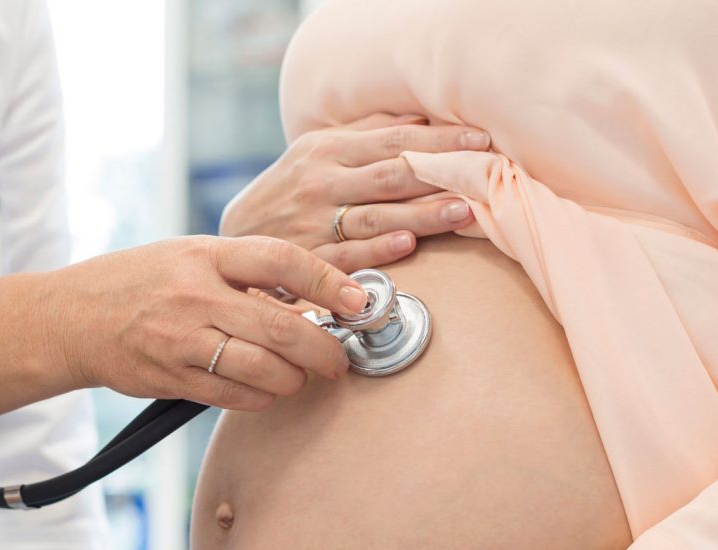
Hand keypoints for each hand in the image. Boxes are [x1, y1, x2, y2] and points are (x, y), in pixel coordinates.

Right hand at [50, 235, 367, 410]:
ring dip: (295, 379)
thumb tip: (312, 299)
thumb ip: (246, 273)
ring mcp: (181, 339)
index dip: (328, 282)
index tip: (358, 300)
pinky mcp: (171, 377)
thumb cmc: (141, 281)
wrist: (71, 317)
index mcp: (205, 254)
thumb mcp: (191, 256)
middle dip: (324, 350)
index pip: (281, 260)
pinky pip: (234, 397)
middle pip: (281, 328)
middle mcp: (195, 295)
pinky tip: (267, 389)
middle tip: (339, 360)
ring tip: (302, 376)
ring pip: (263, 370)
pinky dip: (263, 397)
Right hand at [221, 114, 490, 271]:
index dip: (439, 140)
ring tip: (461, 213)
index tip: (479, 139)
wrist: (236, 236)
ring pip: (376, 215)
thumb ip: (365, 136)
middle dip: (439, 173)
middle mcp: (321, 183)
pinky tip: (408, 246)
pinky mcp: (309, 260)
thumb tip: (419, 121)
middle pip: (390, 175)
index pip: (393, 141)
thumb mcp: (316, 152)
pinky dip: (379, 250)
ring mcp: (314, 222)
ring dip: (421, 215)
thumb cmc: (287, 191)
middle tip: (481, 174)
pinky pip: (348, 255)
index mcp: (327, 150)